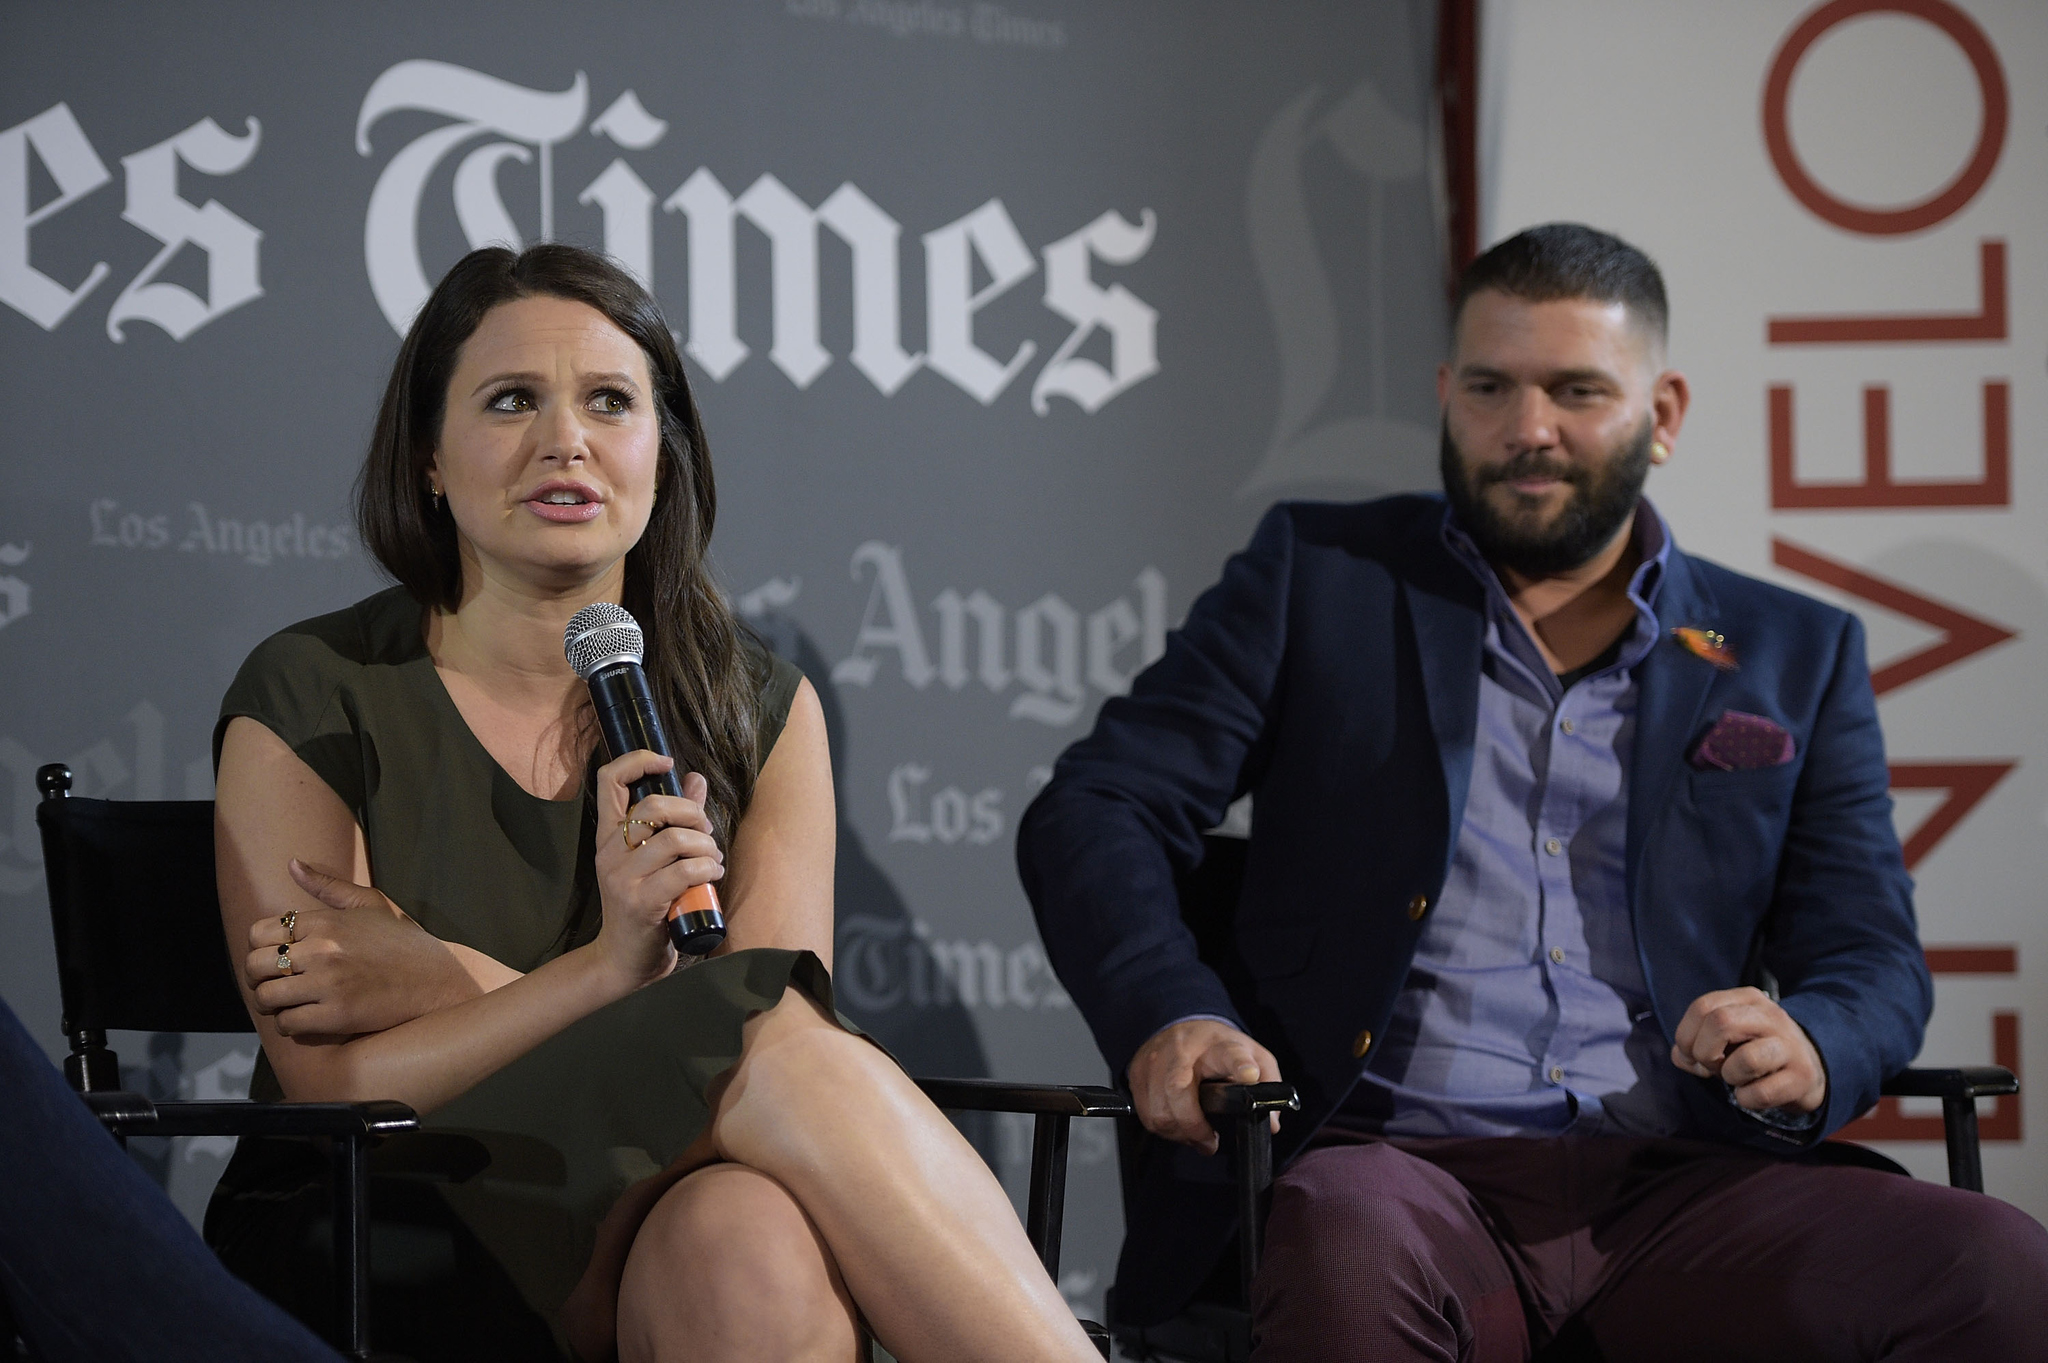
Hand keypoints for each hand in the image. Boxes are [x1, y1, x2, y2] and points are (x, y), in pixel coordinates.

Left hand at [244, 861, 478, 1037]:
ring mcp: (329, 983)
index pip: (260, 933)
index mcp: (326, 922)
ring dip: (272, 1004)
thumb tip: (291, 864)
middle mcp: (323, 950)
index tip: (275, 958)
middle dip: (257, 978)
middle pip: (255, 966)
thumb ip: (328, 885)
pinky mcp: (337, 1015)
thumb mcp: (369, 904)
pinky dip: (290, 1024)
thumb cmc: (402, 943)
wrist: (437, 981)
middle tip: (274, 984)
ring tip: (288, 1003)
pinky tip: (306, 1018)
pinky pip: (288, 1023)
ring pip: (267, 997)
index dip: (259, 948)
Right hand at [591, 751, 724, 990]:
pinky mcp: (641, 903)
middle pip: (654, 807)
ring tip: (713, 859)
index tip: (666, 763)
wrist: (625, 961)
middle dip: (693, 813)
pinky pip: (683, 872)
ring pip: (674, 840)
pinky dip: (707, 868)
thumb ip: (675, 820)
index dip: (638, 761)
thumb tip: (696, 779)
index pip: (608, 780)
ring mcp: (622, 878)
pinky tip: (713, 875)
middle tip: (706, 833)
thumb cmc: (645, 905)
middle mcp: (609, 853)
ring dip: (706, 846)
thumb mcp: (653, 861)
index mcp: (607, 837)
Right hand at [1127, 1018, 1281, 1154]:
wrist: (1180, 1025)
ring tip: (1195, 1135)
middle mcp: (1184, 1051)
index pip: (1232, 1054)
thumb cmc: (1218, 1047)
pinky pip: (1147, 1114)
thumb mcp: (1253, 1055)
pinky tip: (1177, 1126)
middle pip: (1179, 1090)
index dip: (1241, 1066)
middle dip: (1193, 1125)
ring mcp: (1156, 1062)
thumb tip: (1272, 1124)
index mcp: (1220, 1046)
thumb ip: (1268, 1085)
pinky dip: (1163, 1128)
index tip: (1250, 1075)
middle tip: (1210, 1141)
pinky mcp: (1138, 1074)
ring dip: (1178, 1132)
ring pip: (1159, 1110)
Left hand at [1670, 986, 1827, 1113]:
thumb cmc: (1755, 1051)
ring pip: (1746, 1059)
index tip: (1691, 1054)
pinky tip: (1751, 1093)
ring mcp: (1790, 1046)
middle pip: (1720, 1023)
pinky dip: (1745, 1098)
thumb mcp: (1725, 1038)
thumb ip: (1695, 1043)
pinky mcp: (1802, 1076)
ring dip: (1729, 1076)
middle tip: (1711, 1066)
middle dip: (1704, 1052)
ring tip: (1735, 1078)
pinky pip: (1760, 1093)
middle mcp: (1771, 1016)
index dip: (1686, 1035)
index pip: (1703, 1006)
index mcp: (1748, 999)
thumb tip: (1680, 1057)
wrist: (1810, 1068)